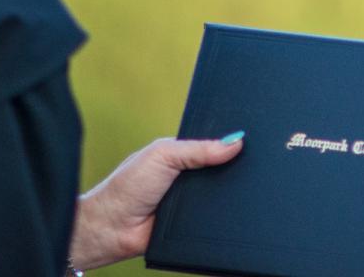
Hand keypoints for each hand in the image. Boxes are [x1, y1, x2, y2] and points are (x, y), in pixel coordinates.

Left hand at [69, 133, 243, 268]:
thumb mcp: (163, 154)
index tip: (249, 136)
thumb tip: (235, 141)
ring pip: (221, 192)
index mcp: (179, 153)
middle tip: (248, 160)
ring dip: (225, 191)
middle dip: (230, 165)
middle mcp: (187, 175)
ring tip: (237, 184)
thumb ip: (198, 148)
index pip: (211, 143)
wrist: (113, 227)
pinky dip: (221, 212)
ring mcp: (192, 199)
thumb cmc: (127, 186)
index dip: (228, 140)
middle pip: (220, 168)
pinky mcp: (195, 222)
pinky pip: (216, 215)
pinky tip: (228, 207)